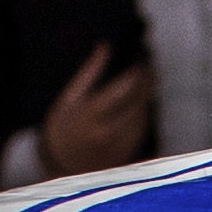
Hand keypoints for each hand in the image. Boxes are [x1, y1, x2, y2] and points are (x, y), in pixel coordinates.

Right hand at [40, 41, 157, 175]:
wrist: (60, 165)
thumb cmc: (63, 126)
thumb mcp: (70, 97)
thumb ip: (90, 72)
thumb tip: (104, 45)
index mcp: (89, 115)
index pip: (121, 90)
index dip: (135, 74)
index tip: (142, 60)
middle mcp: (106, 131)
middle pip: (137, 102)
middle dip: (147, 83)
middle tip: (151, 67)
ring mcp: (117, 145)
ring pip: (142, 116)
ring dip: (147, 96)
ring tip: (149, 79)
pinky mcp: (126, 154)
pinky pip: (141, 128)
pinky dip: (144, 112)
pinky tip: (143, 99)